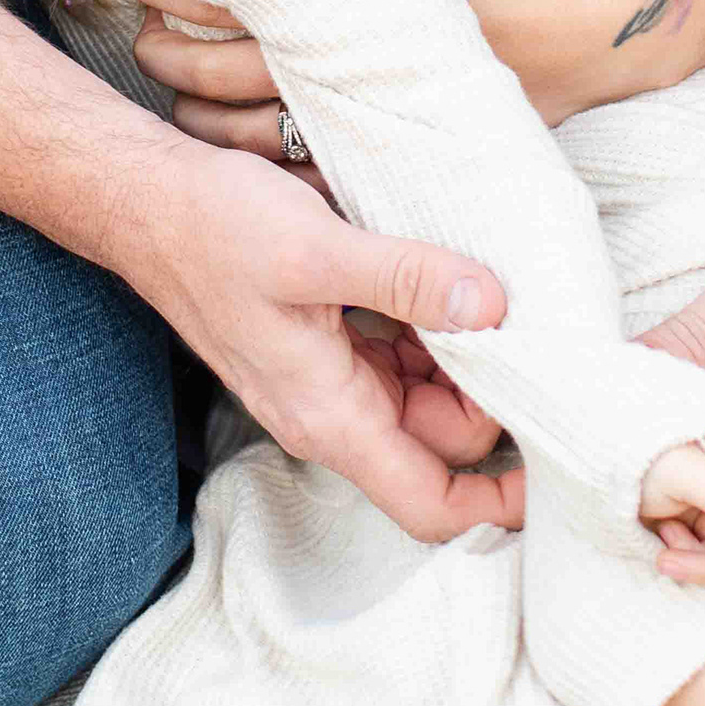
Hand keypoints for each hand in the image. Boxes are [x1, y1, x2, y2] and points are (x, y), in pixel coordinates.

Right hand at [119, 126, 522, 540]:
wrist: (148, 202)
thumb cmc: (214, 230)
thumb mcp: (317, 249)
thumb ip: (406, 279)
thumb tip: (491, 305)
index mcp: (331, 416)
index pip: (431, 503)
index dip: (500, 499)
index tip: (557, 455)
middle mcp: (334, 411)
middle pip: (443, 442)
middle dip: (493, 396)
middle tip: (534, 322)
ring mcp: (332, 376)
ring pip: (427, 394)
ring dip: (468, 355)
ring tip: (502, 289)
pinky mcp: (331, 337)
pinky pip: (404, 352)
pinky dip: (437, 325)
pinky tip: (453, 274)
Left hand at [139, 0, 704, 134]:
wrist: (608, 15)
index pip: (236, 3)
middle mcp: (360, 63)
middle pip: (230, 77)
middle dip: (169, 57)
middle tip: (140, 33)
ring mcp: (382, 111)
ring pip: (262, 141)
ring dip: (204, 120)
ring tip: (170, 95)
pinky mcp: (407, 143)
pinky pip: (313, 175)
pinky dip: (266, 165)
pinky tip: (238, 148)